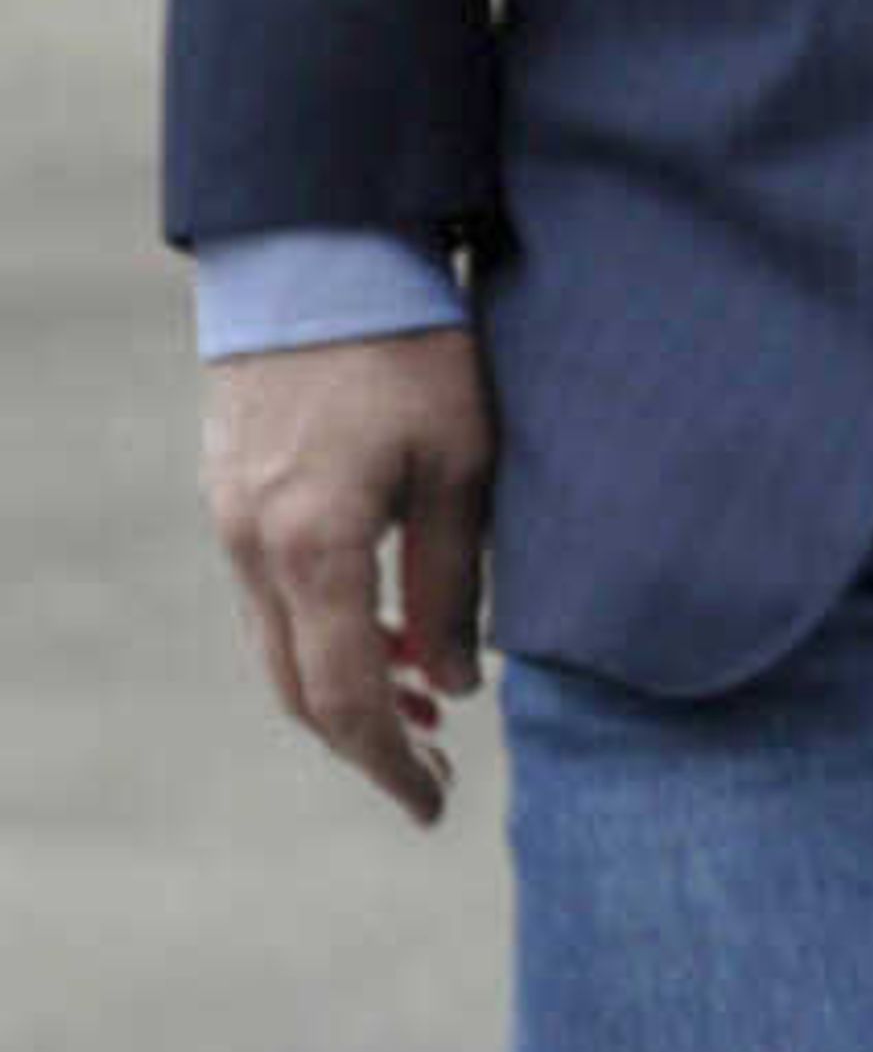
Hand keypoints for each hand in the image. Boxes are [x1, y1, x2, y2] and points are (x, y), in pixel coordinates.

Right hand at [200, 324, 494, 828]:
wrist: (320, 247)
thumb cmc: (413, 345)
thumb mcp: (461, 463)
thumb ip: (451, 582)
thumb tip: (452, 684)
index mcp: (314, 548)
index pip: (343, 698)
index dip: (388, 764)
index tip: (432, 804)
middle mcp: (254, 545)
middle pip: (296, 687)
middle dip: (363, 738)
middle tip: (433, 764)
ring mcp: (232, 516)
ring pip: (276, 641)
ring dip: (342, 680)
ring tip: (420, 694)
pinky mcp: (232, 486)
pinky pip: (269, 591)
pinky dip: (320, 626)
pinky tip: (377, 619)